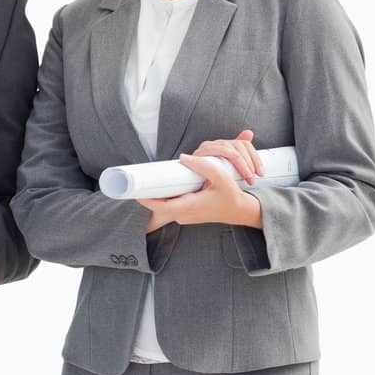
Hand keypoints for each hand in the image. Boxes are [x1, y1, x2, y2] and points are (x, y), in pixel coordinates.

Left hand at [137, 129, 264, 227]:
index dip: (146, 198)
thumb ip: (203, 166)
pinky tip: (163, 186)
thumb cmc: (231, 196)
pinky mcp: (186, 214)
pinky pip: (170, 206)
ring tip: (148, 181)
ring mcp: (184, 216)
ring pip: (163, 207)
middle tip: (138, 180)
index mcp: (189, 207)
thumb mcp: (221, 178)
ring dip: (156, 196)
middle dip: (148, 194)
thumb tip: (184, 157)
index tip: (135, 190)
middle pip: (158, 206)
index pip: (160, 206)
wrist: (239, 211)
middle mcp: (184, 215)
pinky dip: (165, 197)